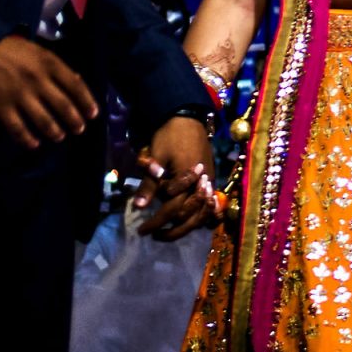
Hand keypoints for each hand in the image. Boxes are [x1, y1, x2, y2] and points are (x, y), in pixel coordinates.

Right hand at [0, 35, 98, 149]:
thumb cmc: (8, 50)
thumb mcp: (35, 51)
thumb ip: (54, 66)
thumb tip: (77, 81)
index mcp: (48, 63)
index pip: (75, 85)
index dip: (87, 102)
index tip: (93, 114)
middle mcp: (37, 80)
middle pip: (64, 106)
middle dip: (75, 121)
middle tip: (79, 129)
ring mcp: (19, 95)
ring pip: (45, 122)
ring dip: (55, 132)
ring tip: (59, 136)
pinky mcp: (2, 107)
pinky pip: (19, 130)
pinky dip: (28, 140)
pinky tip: (33, 144)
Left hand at [132, 115, 217, 240]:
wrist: (188, 117)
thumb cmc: (169, 136)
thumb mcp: (156, 158)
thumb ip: (149, 185)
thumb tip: (138, 208)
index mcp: (187, 181)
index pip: (171, 211)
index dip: (155, 223)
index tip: (141, 230)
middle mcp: (201, 185)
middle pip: (188, 217)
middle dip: (170, 230)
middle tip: (153, 234)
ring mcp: (210, 183)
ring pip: (201, 215)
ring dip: (185, 227)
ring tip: (168, 232)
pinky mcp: (212, 179)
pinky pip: (208, 206)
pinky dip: (199, 217)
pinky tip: (187, 221)